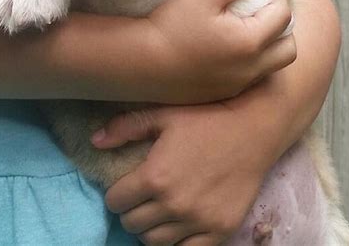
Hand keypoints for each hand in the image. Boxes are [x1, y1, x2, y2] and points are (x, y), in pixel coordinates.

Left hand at [94, 102, 275, 244]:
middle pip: (132, 224)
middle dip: (131, 210)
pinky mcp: (220, 232)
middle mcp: (173, 205)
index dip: (116, 193)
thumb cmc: (206, 118)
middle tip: (142, 196)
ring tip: (159, 210)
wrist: (253, 129)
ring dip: (150, 228)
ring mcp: (198, 222)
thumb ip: (126, 127)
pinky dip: (176, 242)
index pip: (115, 201)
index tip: (125, 185)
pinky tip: (178, 225)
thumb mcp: (164, 114)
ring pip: (154, 243)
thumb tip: (94, 142)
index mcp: (155, 177)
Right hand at [147, 0, 295, 103]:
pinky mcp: (224, 94)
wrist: (144, 63)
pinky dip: (250, 62)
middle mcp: (251, 69)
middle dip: (281, 26)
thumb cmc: (172, 26)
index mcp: (250, 43)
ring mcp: (238, 85)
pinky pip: (252, 78)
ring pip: (273, 66)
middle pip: (288, 48)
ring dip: (268, 46)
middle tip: (258, 13)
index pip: (283, 15)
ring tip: (245, 32)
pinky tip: (227, 50)